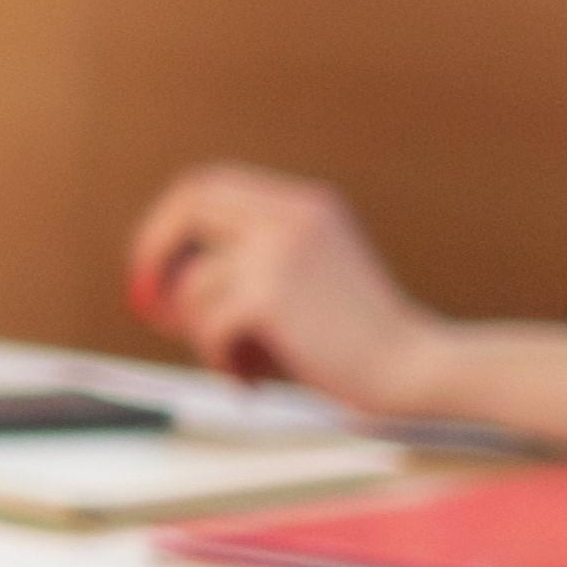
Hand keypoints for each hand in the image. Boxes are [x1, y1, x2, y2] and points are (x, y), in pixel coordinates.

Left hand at [123, 165, 447, 413]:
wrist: (415, 372)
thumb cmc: (357, 343)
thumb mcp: (305, 282)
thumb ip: (246, 266)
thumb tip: (154, 285)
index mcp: (306, 205)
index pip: (210, 184)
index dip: (169, 223)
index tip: (153, 266)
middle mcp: (294, 215)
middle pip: (188, 205)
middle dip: (154, 253)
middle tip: (150, 306)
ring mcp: (282, 250)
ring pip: (193, 284)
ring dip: (202, 333)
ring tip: (240, 363)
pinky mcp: (271, 294)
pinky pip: (207, 325)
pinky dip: (217, 359)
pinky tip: (250, 381)